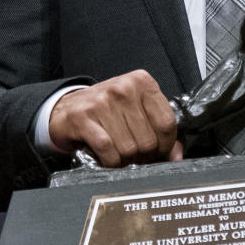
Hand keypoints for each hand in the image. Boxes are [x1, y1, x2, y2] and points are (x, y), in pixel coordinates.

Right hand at [48, 70, 181, 167]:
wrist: (67, 108)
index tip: (158, 151)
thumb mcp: (137, 111)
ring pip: (129, 149)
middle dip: (143, 156)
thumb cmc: (106, 110)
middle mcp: (124, 88)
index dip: (165, 146)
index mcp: (142, 82)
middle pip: (148, 140)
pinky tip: (106, 156)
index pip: (167, 123)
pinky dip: (109, 161)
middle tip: (134, 154)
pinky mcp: (83, 117)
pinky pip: (108, 151)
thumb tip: (177, 156)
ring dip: (125, 160)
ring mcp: (102, 101)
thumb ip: (160, 130)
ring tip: (118, 153)